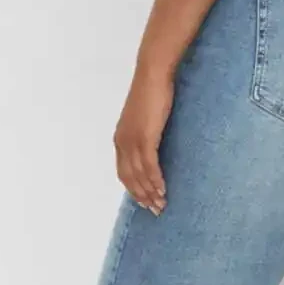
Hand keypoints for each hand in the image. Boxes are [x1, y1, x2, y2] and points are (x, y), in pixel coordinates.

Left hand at [113, 64, 172, 214]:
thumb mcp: (145, 118)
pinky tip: (162, 189)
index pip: (124, 172)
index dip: (134, 189)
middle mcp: (122, 142)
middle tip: (155, 210)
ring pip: (139, 175)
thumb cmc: (152, 92)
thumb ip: (146, 133)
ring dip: (150, 192)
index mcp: (121, 139)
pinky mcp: (145, 137)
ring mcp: (132, 140)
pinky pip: (149, 165)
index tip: (144, 201)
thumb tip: (155, 147)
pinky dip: (155, 180)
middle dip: (142, 196)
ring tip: (161, 204)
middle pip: (130, 177)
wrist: (153, 75)